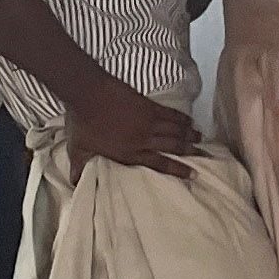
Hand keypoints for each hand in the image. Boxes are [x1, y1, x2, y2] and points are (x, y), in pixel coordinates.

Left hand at [66, 81, 196, 177]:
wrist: (88, 94)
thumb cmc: (81, 123)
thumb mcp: (77, 150)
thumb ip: (79, 168)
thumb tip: (73, 184)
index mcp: (129, 153)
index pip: (159, 164)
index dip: (178, 170)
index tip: (193, 174)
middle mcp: (143, 139)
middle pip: (173, 147)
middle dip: (190, 152)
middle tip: (204, 156)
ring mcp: (148, 121)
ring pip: (175, 130)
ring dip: (189, 135)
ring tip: (201, 139)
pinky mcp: (148, 105)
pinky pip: (170, 114)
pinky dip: (181, 118)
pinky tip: (189, 120)